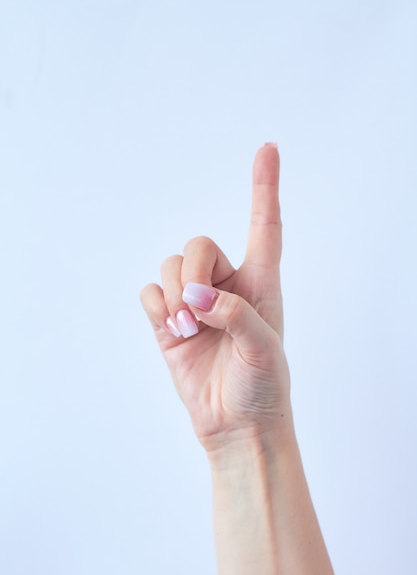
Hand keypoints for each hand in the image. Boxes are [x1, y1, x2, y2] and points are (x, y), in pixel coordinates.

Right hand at [140, 143, 292, 452]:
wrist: (236, 426)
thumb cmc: (263, 387)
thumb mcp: (263, 348)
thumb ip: (234, 313)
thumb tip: (194, 295)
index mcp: (260, 285)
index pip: (264, 227)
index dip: (265, 187)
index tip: (268, 148)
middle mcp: (227, 287)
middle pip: (197, 245)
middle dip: (190, 271)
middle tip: (195, 310)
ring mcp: (195, 304)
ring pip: (169, 267)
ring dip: (171, 294)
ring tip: (185, 328)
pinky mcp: (169, 324)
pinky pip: (150, 293)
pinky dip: (154, 305)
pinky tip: (170, 328)